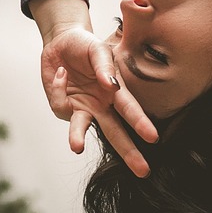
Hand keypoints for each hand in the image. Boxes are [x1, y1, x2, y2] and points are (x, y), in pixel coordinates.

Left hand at [40, 27, 157, 176]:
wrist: (61, 42)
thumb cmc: (86, 47)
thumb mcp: (99, 50)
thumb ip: (105, 66)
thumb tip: (110, 85)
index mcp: (116, 92)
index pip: (130, 109)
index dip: (140, 123)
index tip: (152, 138)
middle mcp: (101, 105)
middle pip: (115, 132)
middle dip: (128, 151)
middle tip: (143, 171)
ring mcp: (82, 108)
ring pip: (82, 127)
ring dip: (79, 136)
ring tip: (77, 147)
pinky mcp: (63, 107)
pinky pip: (60, 104)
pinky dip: (59, 87)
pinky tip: (61, 73)